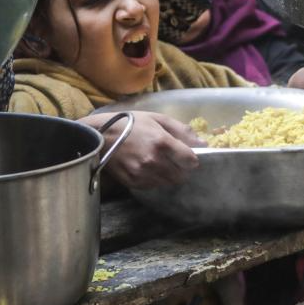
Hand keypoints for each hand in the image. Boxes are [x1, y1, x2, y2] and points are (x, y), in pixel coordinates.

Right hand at [82, 111, 203, 188]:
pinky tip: (146, 167)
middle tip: (173, 160)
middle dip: (181, 169)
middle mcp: (154, 161)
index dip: (192, 159)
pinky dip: (154, 179)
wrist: (101, 135)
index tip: (187, 155)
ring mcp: (143, 174)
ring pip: (168, 183)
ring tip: (158, 162)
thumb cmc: (130, 123)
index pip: (191, 161)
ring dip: (168, 175)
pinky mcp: (133, 182)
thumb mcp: (157, 118)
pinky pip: (153, 186)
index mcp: (162, 142)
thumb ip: (182, 131)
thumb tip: (203, 144)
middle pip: (181, 175)